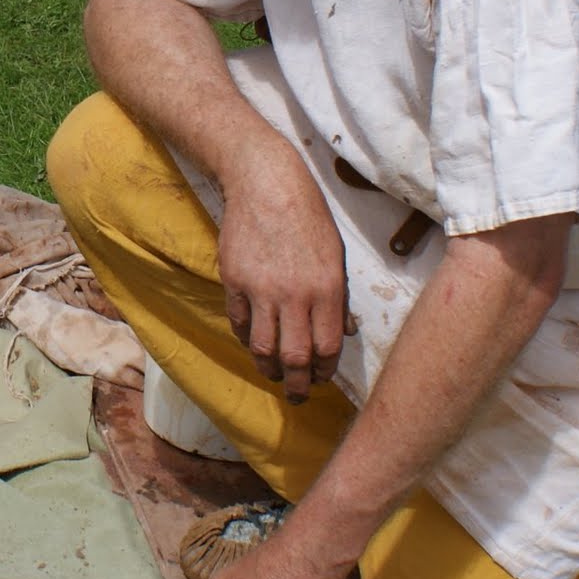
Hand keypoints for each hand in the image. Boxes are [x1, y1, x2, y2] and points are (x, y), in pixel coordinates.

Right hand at [218, 140, 354, 402]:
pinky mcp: (235, 282)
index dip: (324, 371)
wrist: (266, 184)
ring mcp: (261, 289)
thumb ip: (338, 298)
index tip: (321, 379)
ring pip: (264, 348)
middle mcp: (295, 294)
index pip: (327, 347)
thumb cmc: (308, 218)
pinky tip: (254, 343)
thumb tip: (343, 334)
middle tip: (298, 395)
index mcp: (327, 288)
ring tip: (274, 375)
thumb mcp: (335, 255)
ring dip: (270, 369)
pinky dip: (247, 340)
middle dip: (298, 385)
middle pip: (295, 357)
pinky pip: (240, 324)